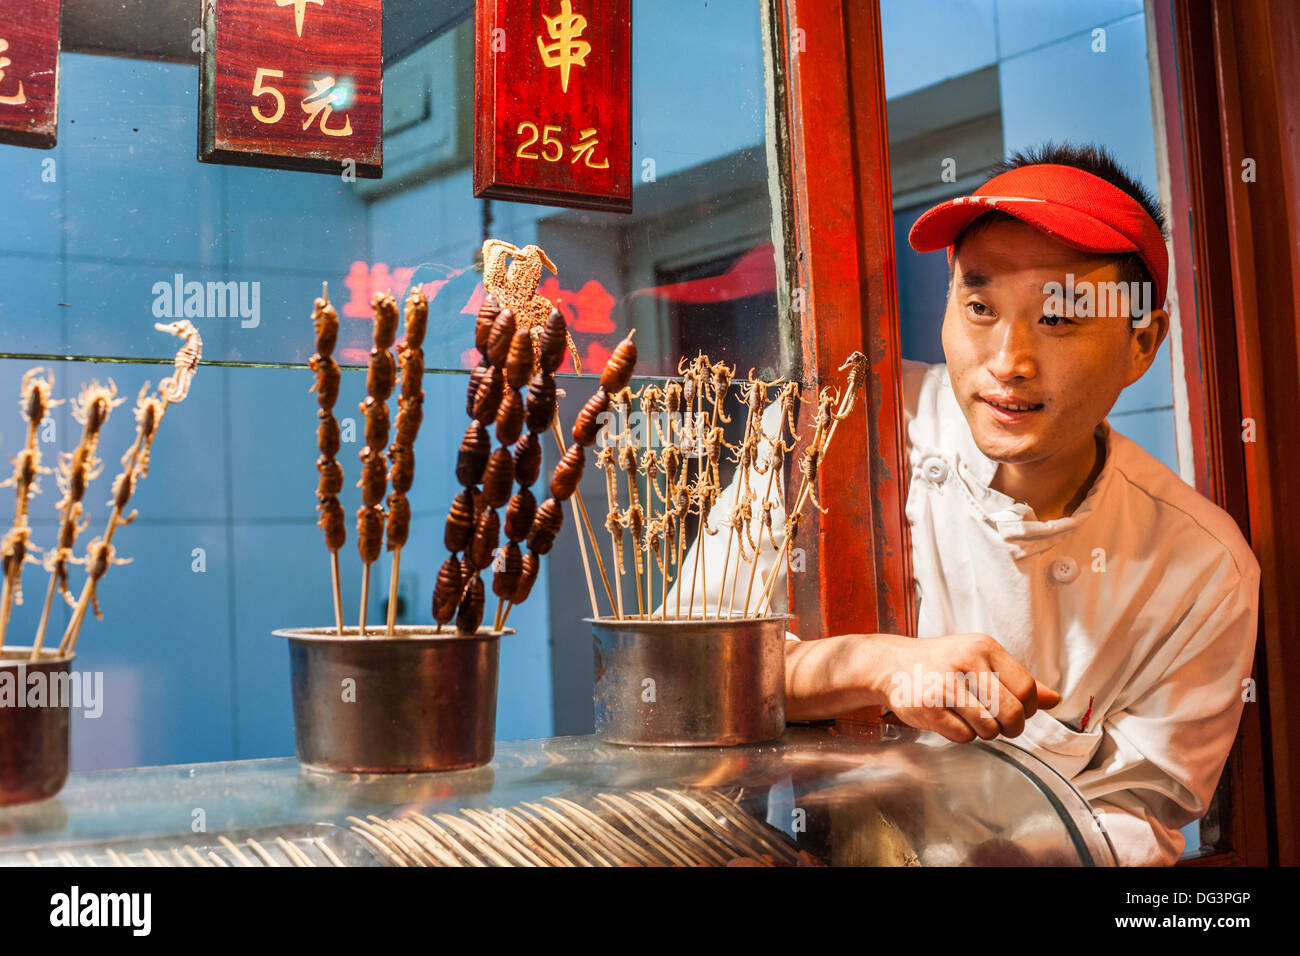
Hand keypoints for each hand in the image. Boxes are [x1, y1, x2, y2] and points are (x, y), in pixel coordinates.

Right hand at [869, 633, 1059, 741]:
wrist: (892, 664)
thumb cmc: (942, 663)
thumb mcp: (980, 660)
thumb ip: (1016, 679)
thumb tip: (1054, 699)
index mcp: (984, 647)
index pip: (1027, 688)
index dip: (1027, 709)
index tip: (1017, 712)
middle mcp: (965, 662)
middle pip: (1012, 712)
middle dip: (1011, 728)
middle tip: (1001, 726)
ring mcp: (944, 684)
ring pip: (989, 728)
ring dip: (985, 732)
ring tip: (971, 719)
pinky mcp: (928, 706)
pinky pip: (963, 735)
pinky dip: (961, 735)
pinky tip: (950, 719)